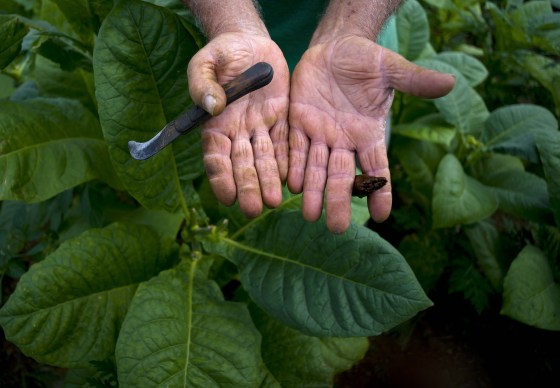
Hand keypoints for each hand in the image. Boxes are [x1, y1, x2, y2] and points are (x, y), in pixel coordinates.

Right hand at [187, 33, 289, 216]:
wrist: (250, 42)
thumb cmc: (222, 53)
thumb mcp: (206, 62)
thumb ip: (203, 83)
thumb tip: (212, 107)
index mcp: (215, 124)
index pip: (216, 157)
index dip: (220, 177)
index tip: (227, 197)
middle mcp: (238, 132)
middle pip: (242, 165)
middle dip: (248, 187)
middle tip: (254, 209)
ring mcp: (261, 128)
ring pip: (265, 159)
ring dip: (269, 181)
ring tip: (274, 202)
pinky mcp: (281, 119)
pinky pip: (285, 143)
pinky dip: (287, 162)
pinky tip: (291, 180)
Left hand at [288, 35, 454, 232]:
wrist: (335, 47)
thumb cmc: (366, 59)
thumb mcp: (390, 68)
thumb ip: (414, 79)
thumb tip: (451, 83)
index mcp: (368, 133)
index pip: (377, 168)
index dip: (381, 191)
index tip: (381, 215)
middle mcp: (344, 140)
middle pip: (343, 177)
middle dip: (339, 201)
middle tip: (336, 228)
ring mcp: (320, 133)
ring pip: (316, 168)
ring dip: (313, 191)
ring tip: (310, 215)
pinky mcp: (298, 122)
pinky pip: (294, 147)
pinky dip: (293, 165)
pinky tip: (291, 185)